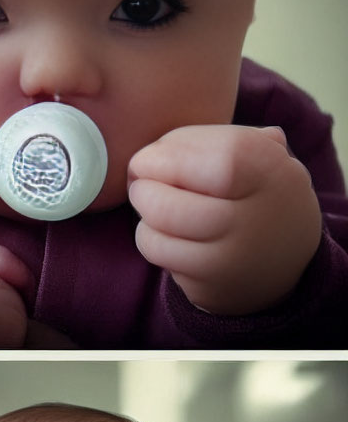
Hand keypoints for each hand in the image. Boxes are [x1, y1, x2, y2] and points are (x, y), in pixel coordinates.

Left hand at [128, 125, 321, 313]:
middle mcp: (259, 216)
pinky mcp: (212, 282)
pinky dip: (149, 235)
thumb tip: (158, 152)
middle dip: (143, 187)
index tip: (153, 156)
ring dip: (143, 209)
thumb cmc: (246, 187)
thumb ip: (207, 139)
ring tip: (152, 202)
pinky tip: (163, 230)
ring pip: (160, 225)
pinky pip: (158, 251)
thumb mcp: (248, 151)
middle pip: (173, 203)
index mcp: (271, 170)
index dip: (171, 155)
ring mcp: (236, 255)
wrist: (280, 254)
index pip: (223, 158)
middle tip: (141, 181)